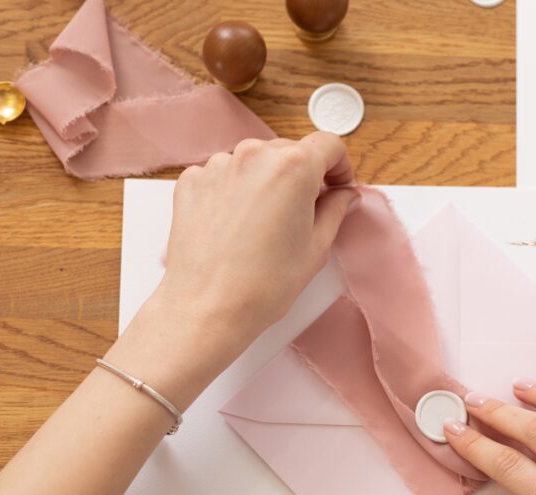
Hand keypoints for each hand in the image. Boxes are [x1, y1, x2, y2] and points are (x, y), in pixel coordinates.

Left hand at [156, 132, 359, 344]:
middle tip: (304, 213)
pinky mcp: (192, 181)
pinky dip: (233, 192)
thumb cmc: (263, 284)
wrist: (208, 308)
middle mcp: (254, 155)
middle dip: (302, 176)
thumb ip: (335, 211)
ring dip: (266, 183)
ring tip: (264, 224)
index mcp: (294, 167)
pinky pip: (223, 175)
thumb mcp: (316, 248)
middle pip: (290, 151)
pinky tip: (236, 226)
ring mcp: (218, 165)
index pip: (329, 145)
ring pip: (255, 163)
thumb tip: (343, 196)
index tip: (338, 185)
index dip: (340, 166)